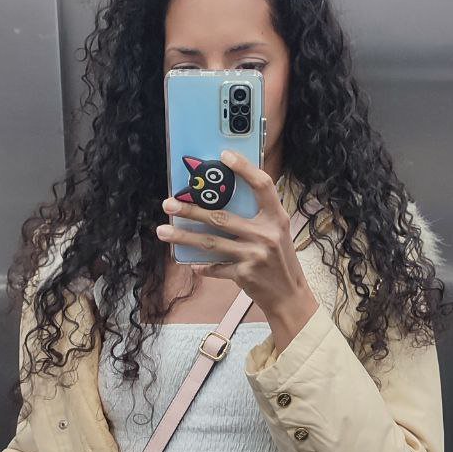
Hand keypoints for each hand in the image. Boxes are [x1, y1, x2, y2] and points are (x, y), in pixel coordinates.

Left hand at [156, 150, 318, 346]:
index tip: (224, 155)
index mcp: (277, 218)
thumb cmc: (280, 259)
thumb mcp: (277, 233)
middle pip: (221, 217)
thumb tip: (221, 199)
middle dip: (191, 210)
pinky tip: (190, 263)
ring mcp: (254, 255)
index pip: (263, 185)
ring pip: (211, 243)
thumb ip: (257, 216)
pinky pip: (215, 267)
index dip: (244, 168)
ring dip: (183, 236)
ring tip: (163, 230)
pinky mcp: (244, 274)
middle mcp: (266, 234)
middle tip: (169, 203)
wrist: (289, 295)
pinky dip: (202, 266)